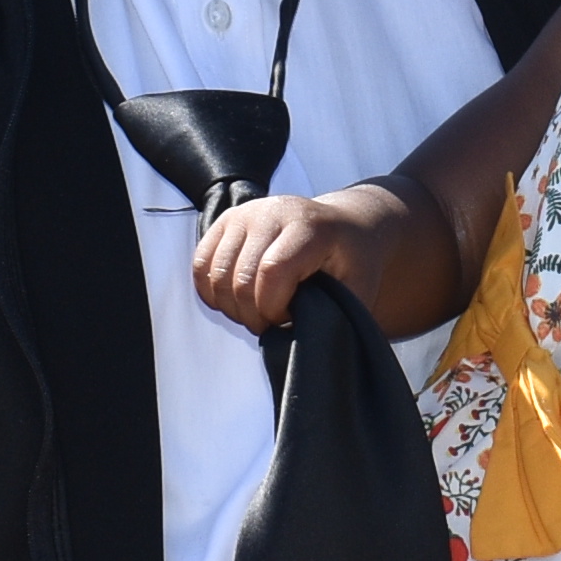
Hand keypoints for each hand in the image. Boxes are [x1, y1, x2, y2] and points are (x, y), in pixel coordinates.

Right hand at [193, 192, 382, 332]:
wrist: (344, 225)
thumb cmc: (353, 261)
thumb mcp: (359, 288)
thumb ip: (337, 316)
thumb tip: (308, 347)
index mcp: (309, 227)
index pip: (272, 273)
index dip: (273, 309)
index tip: (288, 321)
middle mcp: (272, 213)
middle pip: (241, 278)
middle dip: (253, 315)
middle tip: (273, 323)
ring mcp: (245, 214)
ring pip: (216, 274)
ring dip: (232, 306)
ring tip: (258, 311)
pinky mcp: (226, 220)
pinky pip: (201, 265)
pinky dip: (212, 292)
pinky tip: (236, 300)